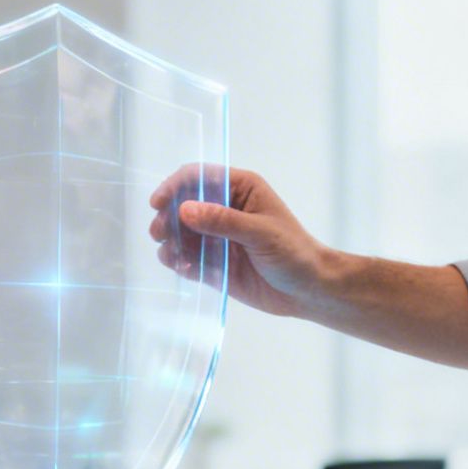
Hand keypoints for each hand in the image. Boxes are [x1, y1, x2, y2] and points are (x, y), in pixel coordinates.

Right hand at [146, 165, 331, 319]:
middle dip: (168, 217)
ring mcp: (219, 237)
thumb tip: (185, 210)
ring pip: (182, 232)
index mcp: (241, 189)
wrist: (308, 291)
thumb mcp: (260, 232)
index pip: (200, 177)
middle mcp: (226, 209)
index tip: (159, 203)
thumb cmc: (293, 252)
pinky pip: (189, 258)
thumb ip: (222, 221)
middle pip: (185, 204)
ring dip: (170, 241)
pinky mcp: (215, 263)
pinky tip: (183, 268)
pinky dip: (180, 261)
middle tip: (159, 233)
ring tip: (170, 255)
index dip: (176, 186)